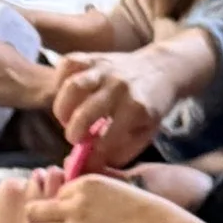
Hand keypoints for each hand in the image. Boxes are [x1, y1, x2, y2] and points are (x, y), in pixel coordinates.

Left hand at [22, 167, 206, 222]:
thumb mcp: (120, 188)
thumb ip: (94, 190)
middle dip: (40, 218)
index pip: (55, 192)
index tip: (70, 213)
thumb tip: (73, 195)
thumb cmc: (151, 212)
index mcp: (86, 183)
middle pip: (34, 209)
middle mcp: (75, 203)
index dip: (60, 203)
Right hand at [51, 47, 185, 165]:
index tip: (91, 153)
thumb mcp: (145, 134)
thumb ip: (119, 153)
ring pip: (72, 87)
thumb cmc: (150, 107)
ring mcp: (104, 69)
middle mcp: (119, 87)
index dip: (95, 151)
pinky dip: (60, 81)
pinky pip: (67, 65)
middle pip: (85, 114)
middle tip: (74, 138)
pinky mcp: (93, 57)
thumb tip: (88, 165)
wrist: (162, 69)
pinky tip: (67, 95)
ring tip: (66, 118)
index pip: (107, 139)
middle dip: (73, 133)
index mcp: (136, 109)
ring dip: (62, 109)